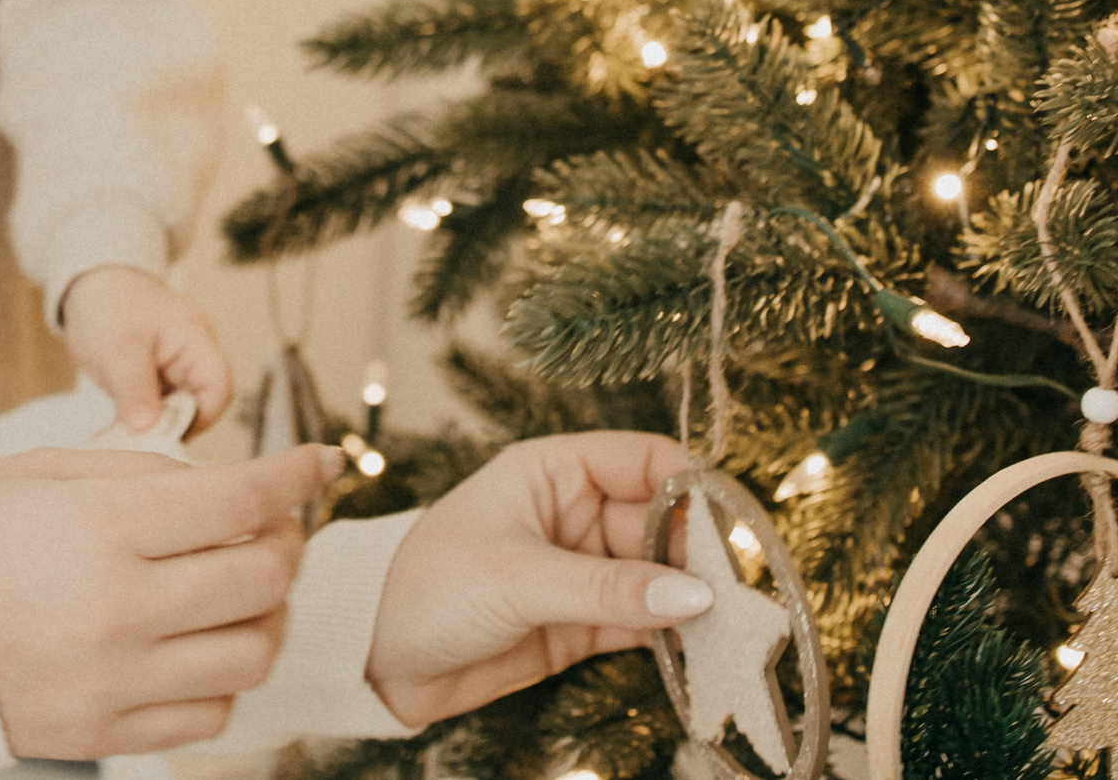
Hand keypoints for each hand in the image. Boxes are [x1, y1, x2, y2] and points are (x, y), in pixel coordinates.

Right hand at [0, 444, 337, 757]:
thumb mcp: (41, 473)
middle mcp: (118, 607)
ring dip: (265, 616)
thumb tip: (220, 482)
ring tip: (240, 590)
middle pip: (261, 577)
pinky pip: (208, 715)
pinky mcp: (103, 733)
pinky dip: (223, 678)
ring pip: (251, 654)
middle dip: (285, 543)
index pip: (239, 499)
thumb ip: (139, 474)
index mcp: (101, 529)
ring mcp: (113, 680)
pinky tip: (200, 644)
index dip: (295, 476)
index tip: (319, 463)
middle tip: (272, 526)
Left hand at [60, 265, 233, 435]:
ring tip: (119, 438)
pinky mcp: (150, 384)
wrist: (90, 284)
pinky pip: (151, 412)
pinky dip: (134, 424)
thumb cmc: (111, 301)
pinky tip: (111, 432)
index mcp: (196, 343)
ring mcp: (170, 373)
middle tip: (137, 441)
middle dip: (170, 427)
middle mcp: (189, 360)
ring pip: (172, 413)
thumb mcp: (120, 346)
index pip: (218, 389)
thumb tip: (146, 428)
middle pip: (197, 407)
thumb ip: (135, 388)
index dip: (200, 417)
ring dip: (149, 429)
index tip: (166, 433)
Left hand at [363, 432, 710, 728]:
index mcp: (553, 471)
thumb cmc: (425, 588)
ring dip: (697, 601)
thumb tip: (694, 595)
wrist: (372, 658)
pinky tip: (709, 655)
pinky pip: (645, 624)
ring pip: (661, 577)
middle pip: (664, 522)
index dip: (693, 489)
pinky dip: (677, 639)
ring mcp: (581, 571)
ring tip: (741, 630)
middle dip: (704, 554)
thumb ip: (606, 589)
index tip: (733, 529)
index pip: (646, 460)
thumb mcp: (515, 578)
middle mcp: (574, 513)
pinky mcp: (582, 625)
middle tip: (745, 593)